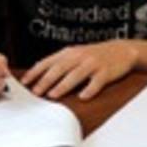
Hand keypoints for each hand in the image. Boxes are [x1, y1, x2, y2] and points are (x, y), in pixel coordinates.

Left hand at [21, 40, 138, 99]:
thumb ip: (59, 62)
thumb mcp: (75, 54)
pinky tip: (83, 97)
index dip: (35, 72)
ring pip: (75, 75)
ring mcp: (92, 64)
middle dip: (45, 81)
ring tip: (53, 95)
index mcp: (69, 53)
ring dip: (63, 85)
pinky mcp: (105, 72)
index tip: (24, 82)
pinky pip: (96, 82)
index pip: (48, 62)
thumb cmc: (94, 55)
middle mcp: (79, 57)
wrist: (121, 50)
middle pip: (59, 69)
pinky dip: (89, 89)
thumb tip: (38, 71)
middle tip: (36, 91)